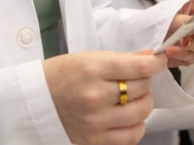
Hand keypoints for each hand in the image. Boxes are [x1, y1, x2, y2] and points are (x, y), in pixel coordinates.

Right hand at [43, 50, 165, 144]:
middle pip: (142, 89)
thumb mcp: (87, 58)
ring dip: (143, 104)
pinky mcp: (94, 141)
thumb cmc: (59, 76)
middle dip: (145, 82)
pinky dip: (136, 127)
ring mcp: (95, 121)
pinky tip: (128, 118)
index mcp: (92, 69)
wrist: (34, 101)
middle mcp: (95, 96)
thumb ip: (120, 58)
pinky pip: (131, 137)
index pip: (138, 67)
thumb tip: (149, 57)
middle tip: (137, 79)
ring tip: (134, 99)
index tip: (159, 61)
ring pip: (141, 113)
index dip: (156, 63)